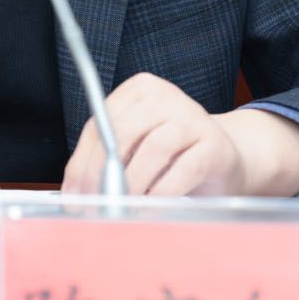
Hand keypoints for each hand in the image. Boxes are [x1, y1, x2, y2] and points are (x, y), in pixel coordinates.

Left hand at [59, 73, 298, 197]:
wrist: (225, 158)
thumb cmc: (171, 156)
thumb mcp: (135, 149)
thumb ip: (106, 161)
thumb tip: (74, 192)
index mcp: (139, 90)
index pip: (100, 123)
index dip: (83, 162)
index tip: (74, 194)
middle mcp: (166, 96)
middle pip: (124, 131)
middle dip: (104, 173)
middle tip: (97, 204)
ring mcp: (193, 116)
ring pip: (154, 148)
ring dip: (134, 183)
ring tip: (124, 208)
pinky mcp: (215, 143)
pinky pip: (184, 169)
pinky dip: (163, 193)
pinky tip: (151, 209)